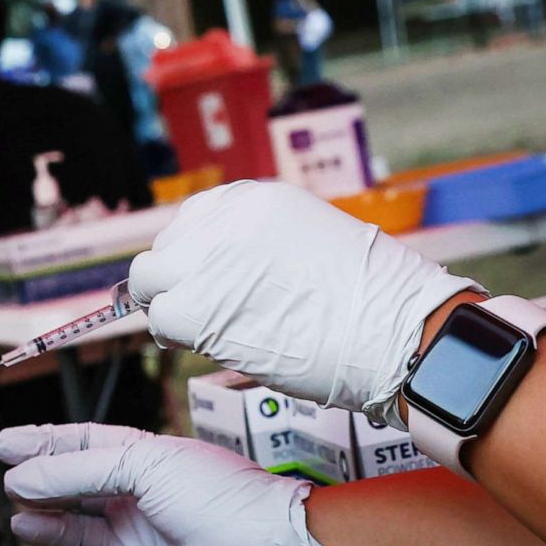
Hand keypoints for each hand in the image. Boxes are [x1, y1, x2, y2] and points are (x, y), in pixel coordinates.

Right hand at [0, 423, 342, 545]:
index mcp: (142, 459)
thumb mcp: (143, 464)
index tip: (2, 443)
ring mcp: (135, 542)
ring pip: (73, 533)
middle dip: (37, 485)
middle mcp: (136, 500)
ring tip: (21, 518)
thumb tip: (21, 477)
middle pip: (71, 490)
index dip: (40, 443)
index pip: (79, 446)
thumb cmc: (220, 498)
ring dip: (43, 525)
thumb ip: (76, 470)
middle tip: (6, 483)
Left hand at [131, 181, 478, 424]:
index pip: (196, 218)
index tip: (207, 277)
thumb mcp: (311, 243)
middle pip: (169, 245)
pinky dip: (171, 334)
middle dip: (178, 277)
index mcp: (256, 200)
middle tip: (201, 308)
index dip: (197, 253)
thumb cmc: (372, 302)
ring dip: (168, 303)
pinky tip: (200, 344)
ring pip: (150, 278)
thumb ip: (260, 248)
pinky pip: (159, 317)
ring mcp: (206, 261)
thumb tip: (222, 273)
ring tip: (199, 328)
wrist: (396, 333)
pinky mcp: (195, 307)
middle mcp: (225, 221)